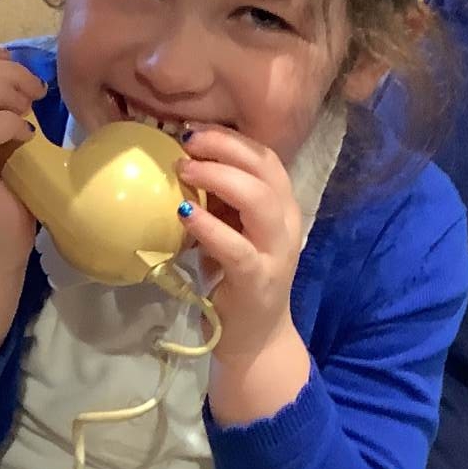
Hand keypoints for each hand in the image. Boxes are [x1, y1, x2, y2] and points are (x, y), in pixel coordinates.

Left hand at [176, 130, 310, 419]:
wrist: (255, 339)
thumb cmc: (236, 279)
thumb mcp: (230, 231)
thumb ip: (218, 202)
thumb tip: (182, 163)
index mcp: (281, 206)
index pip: (265, 157)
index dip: (231, 138)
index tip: (194, 129)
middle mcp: (285, 223)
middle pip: (264, 168)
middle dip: (224, 147)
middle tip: (185, 142)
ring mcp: (275, 251)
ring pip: (258, 199)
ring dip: (218, 177)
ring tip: (184, 169)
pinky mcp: (258, 279)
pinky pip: (237, 247)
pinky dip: (209, 227)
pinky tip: (184, 214)